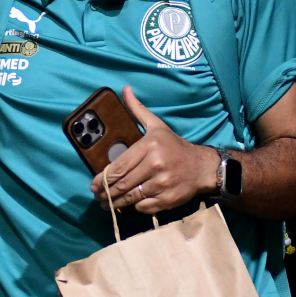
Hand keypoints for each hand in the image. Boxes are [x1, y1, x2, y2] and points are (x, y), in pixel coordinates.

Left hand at [89, 86, 218, 213]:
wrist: (201, 167)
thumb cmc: (174, 146)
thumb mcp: (156, 125)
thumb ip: (137, 109)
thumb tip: (124, 89)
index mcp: (149, 146)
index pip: (118, 167)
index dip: (102, 178)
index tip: (93, 184)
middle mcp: (155, 165)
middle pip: (122, 184)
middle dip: (105, 193)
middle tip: (97, 196)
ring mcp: (162, 184)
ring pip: (131, 197)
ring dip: (115, 202)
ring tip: (106, 203)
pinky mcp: (167, 200)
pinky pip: (143, 207)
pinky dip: (134, 207)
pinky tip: (127, 205)